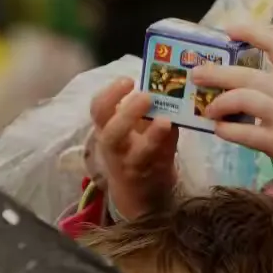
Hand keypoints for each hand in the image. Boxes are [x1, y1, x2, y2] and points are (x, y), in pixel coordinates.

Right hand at [90, 78, 178, 220]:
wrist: (141, 192)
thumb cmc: (138, 149)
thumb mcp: (137, 128)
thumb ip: (147, 110)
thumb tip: (167, 85)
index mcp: (107, 129)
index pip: (98, 110)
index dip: (110, 94)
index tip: (128, 81)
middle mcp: (115, 148)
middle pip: (111, 132)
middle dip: (127, 113)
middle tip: (146, 97)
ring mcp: (131, 165)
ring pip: (135, 154)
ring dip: (151, 136)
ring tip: (165, 120)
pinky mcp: (150, 177)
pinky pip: (158, 162)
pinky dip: (167, 148)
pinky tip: (174, 133)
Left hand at [192, 22, 272, 189]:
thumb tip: (238, 79)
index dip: (253, 34)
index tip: (229, 30)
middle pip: (250, 75)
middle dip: (219, 73)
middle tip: (197, 73)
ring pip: (245, 99)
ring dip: (220, 102)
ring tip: (208, 109)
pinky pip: (245, 133)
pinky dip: (227, 130)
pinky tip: (219, 130)